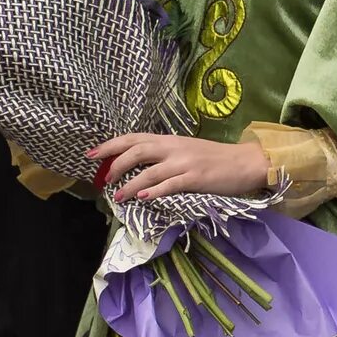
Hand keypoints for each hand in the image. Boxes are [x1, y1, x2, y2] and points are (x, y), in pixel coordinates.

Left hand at [88, 132, 271, 204]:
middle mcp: (174, 148)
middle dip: (115, 163)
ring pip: (150, 171)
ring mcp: (185, 163)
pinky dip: (155, 190)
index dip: (111, 145)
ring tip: (117, 196)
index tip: (91, 154)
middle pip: (137, 150)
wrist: (246, 163)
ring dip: (131, 184)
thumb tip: (137, 166)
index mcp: (170, 140)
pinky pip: (171, 184)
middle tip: (101, 178)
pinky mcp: (197, 178)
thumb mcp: (186, 152)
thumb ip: (163, 156)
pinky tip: (143, 198)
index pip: (134, 138)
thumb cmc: (215, 160)